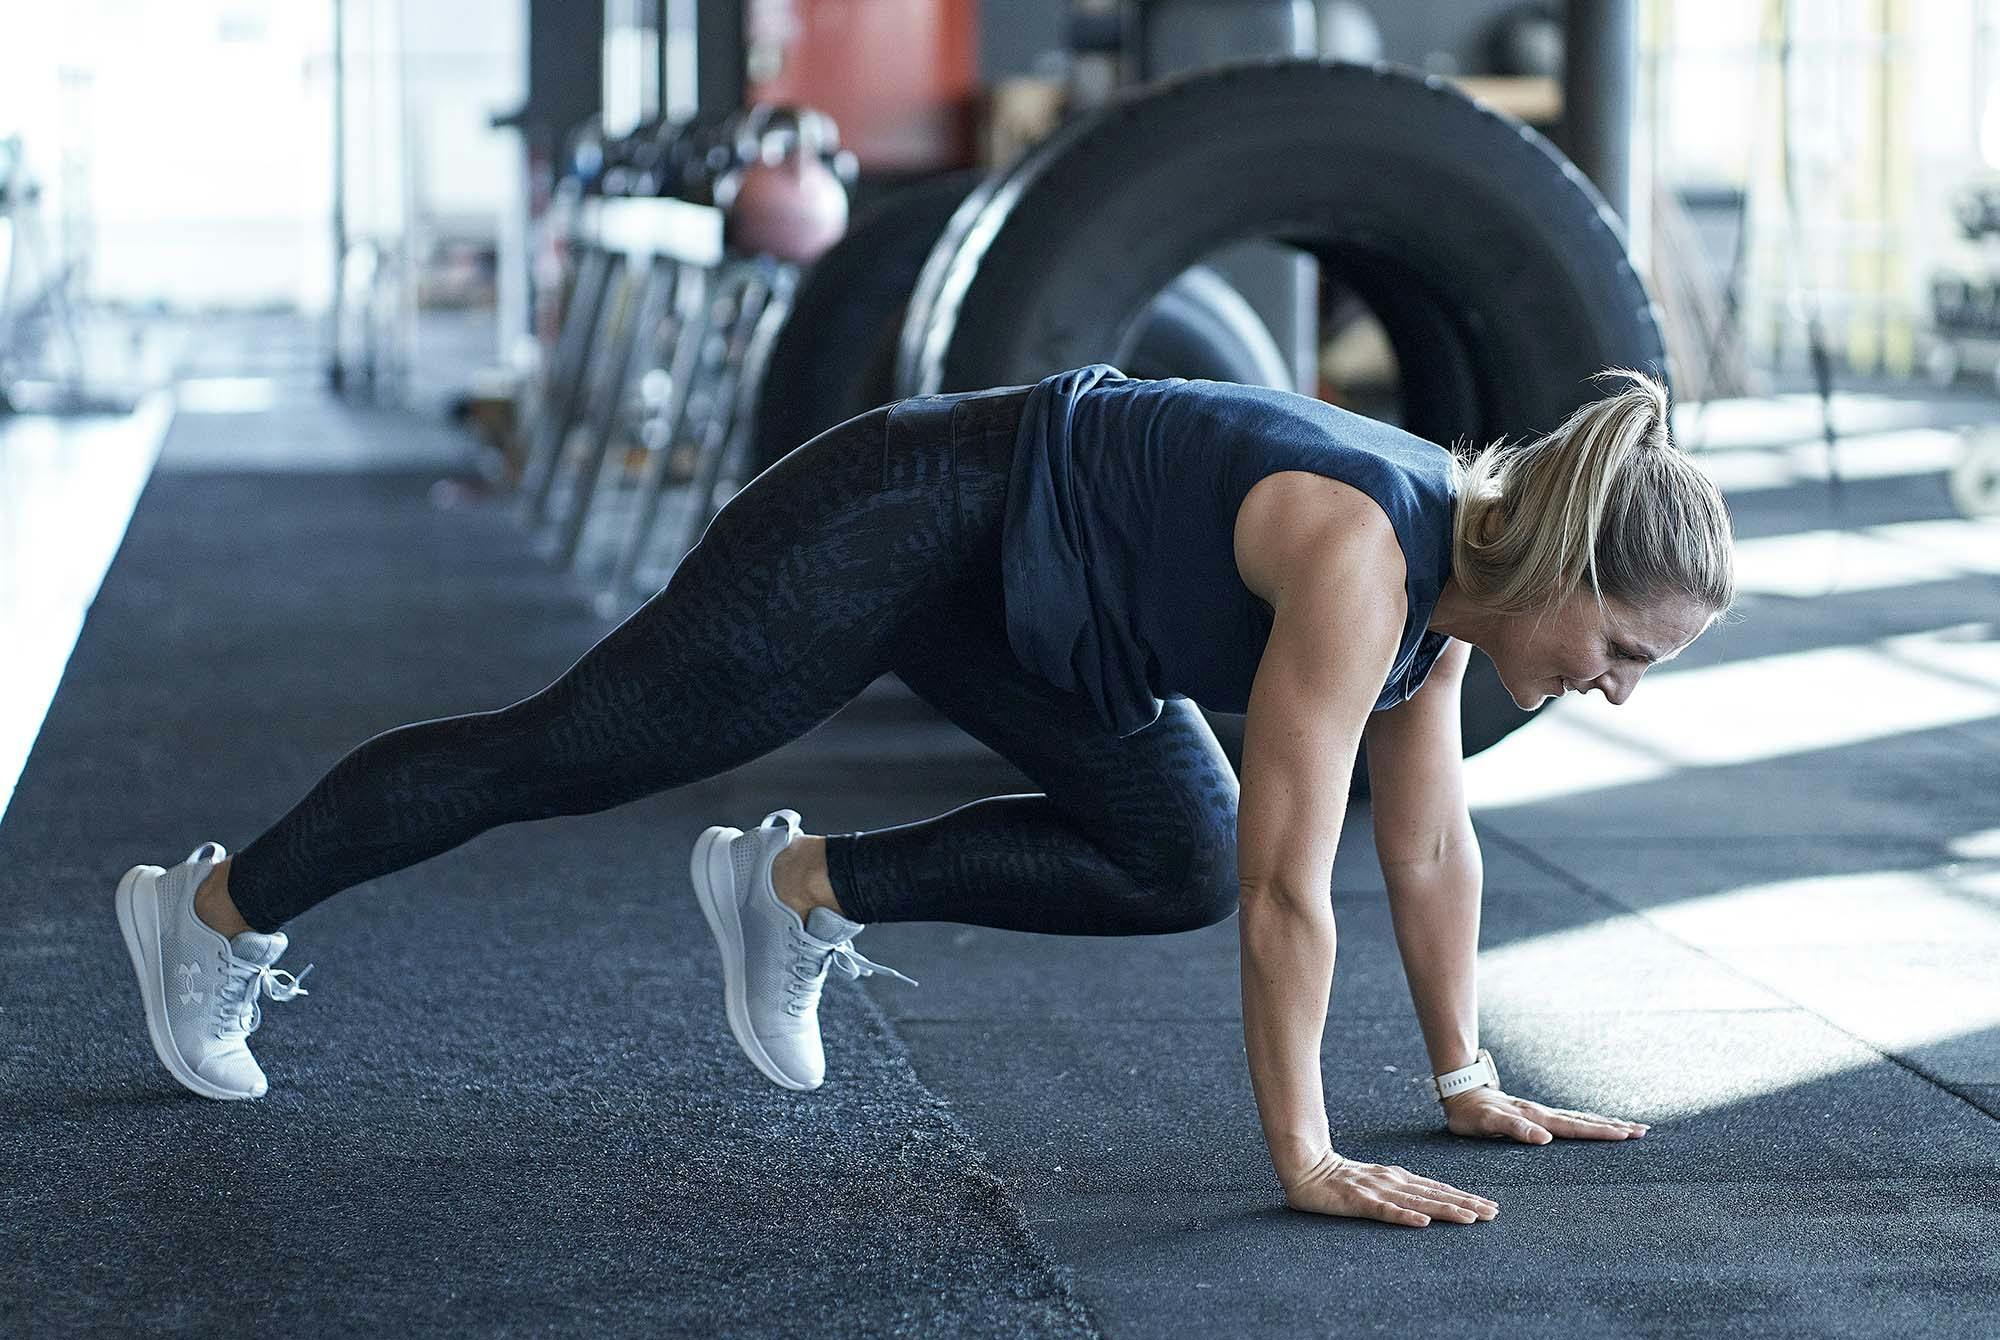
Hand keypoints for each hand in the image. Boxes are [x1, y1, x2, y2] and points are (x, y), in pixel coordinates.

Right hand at [1280, 1148, 1499, 1228]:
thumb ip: (1399, 1192)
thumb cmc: (1341, 1180)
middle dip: (1466, 1204)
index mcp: (1398, 1178)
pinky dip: (1405, 1216)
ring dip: (1445, 1210)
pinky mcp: (1359, 1202)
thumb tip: (1426, 1204)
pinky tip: (1422, 1222)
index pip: (1438, 1189)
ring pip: (1417, 1203)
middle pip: (1435, 1195)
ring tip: (1470, 1218)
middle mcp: (1393, 1182)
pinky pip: (1385, 1211)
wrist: (1306, 1168)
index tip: (1489, 1206)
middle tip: (1493, 1213)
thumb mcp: (1376, 1183)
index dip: (1465, 1197)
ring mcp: (1377, 1191)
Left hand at [1441, 1086, 1649, 1143]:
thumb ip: (1515, 1129)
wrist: (1460, 1094)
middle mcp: (1543, 1114)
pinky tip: (1594, 1125)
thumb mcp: (1489, 1123)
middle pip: (1585, 1121)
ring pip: (1580, 1118)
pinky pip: (1569, 1120)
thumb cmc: (1471, 1114)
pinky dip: (1587, 1122)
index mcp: (1537, 1118)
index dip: (1600, 1132)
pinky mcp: (1536, 1115)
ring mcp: (1541, 1114)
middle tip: (1643, 1131)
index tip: (1626, 1134)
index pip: (1575, 1127)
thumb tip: (1545, 1139)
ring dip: (1605, 1122)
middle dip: (1614, 1126)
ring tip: (1630, 1127)